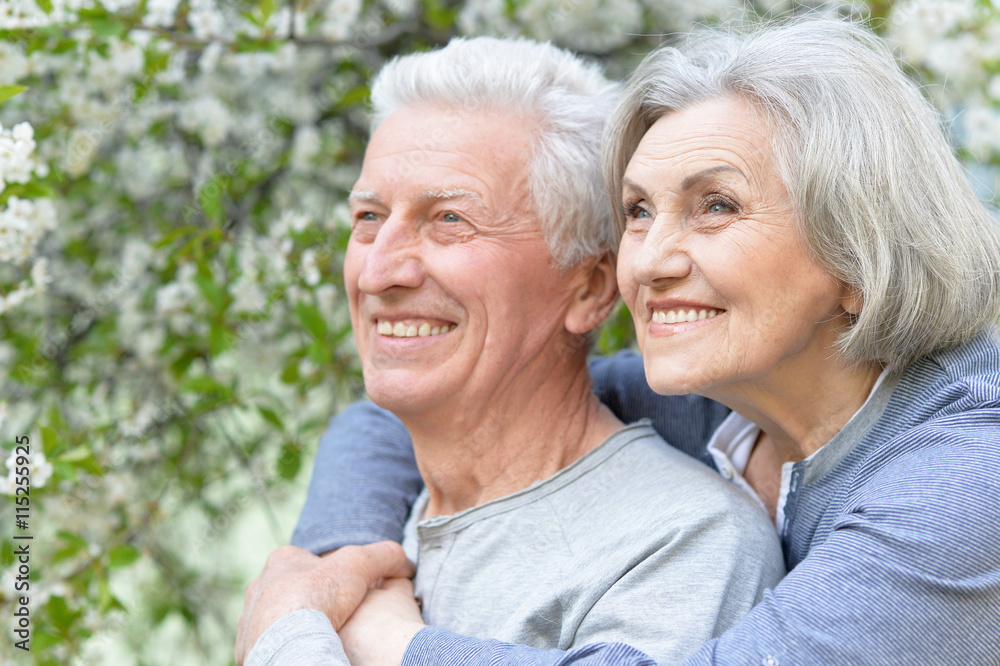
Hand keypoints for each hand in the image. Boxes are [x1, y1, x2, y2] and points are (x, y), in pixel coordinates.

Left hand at [235, 542, 412, 664]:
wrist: (289, 644)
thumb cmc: (319, 597)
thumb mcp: (361, 563)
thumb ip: (385, 555)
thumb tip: (405, 564)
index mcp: (282, 560)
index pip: (314, 562)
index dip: (338, 575)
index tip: (353, 590)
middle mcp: (260, 587)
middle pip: (296, 590)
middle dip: (317, 600)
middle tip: (339, 614)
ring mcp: (251, 619)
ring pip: (282, 618)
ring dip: (299, 625)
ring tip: (324, 636)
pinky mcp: (249, 647)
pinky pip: (272, 644)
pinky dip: (289, 647)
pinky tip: (307, 650)